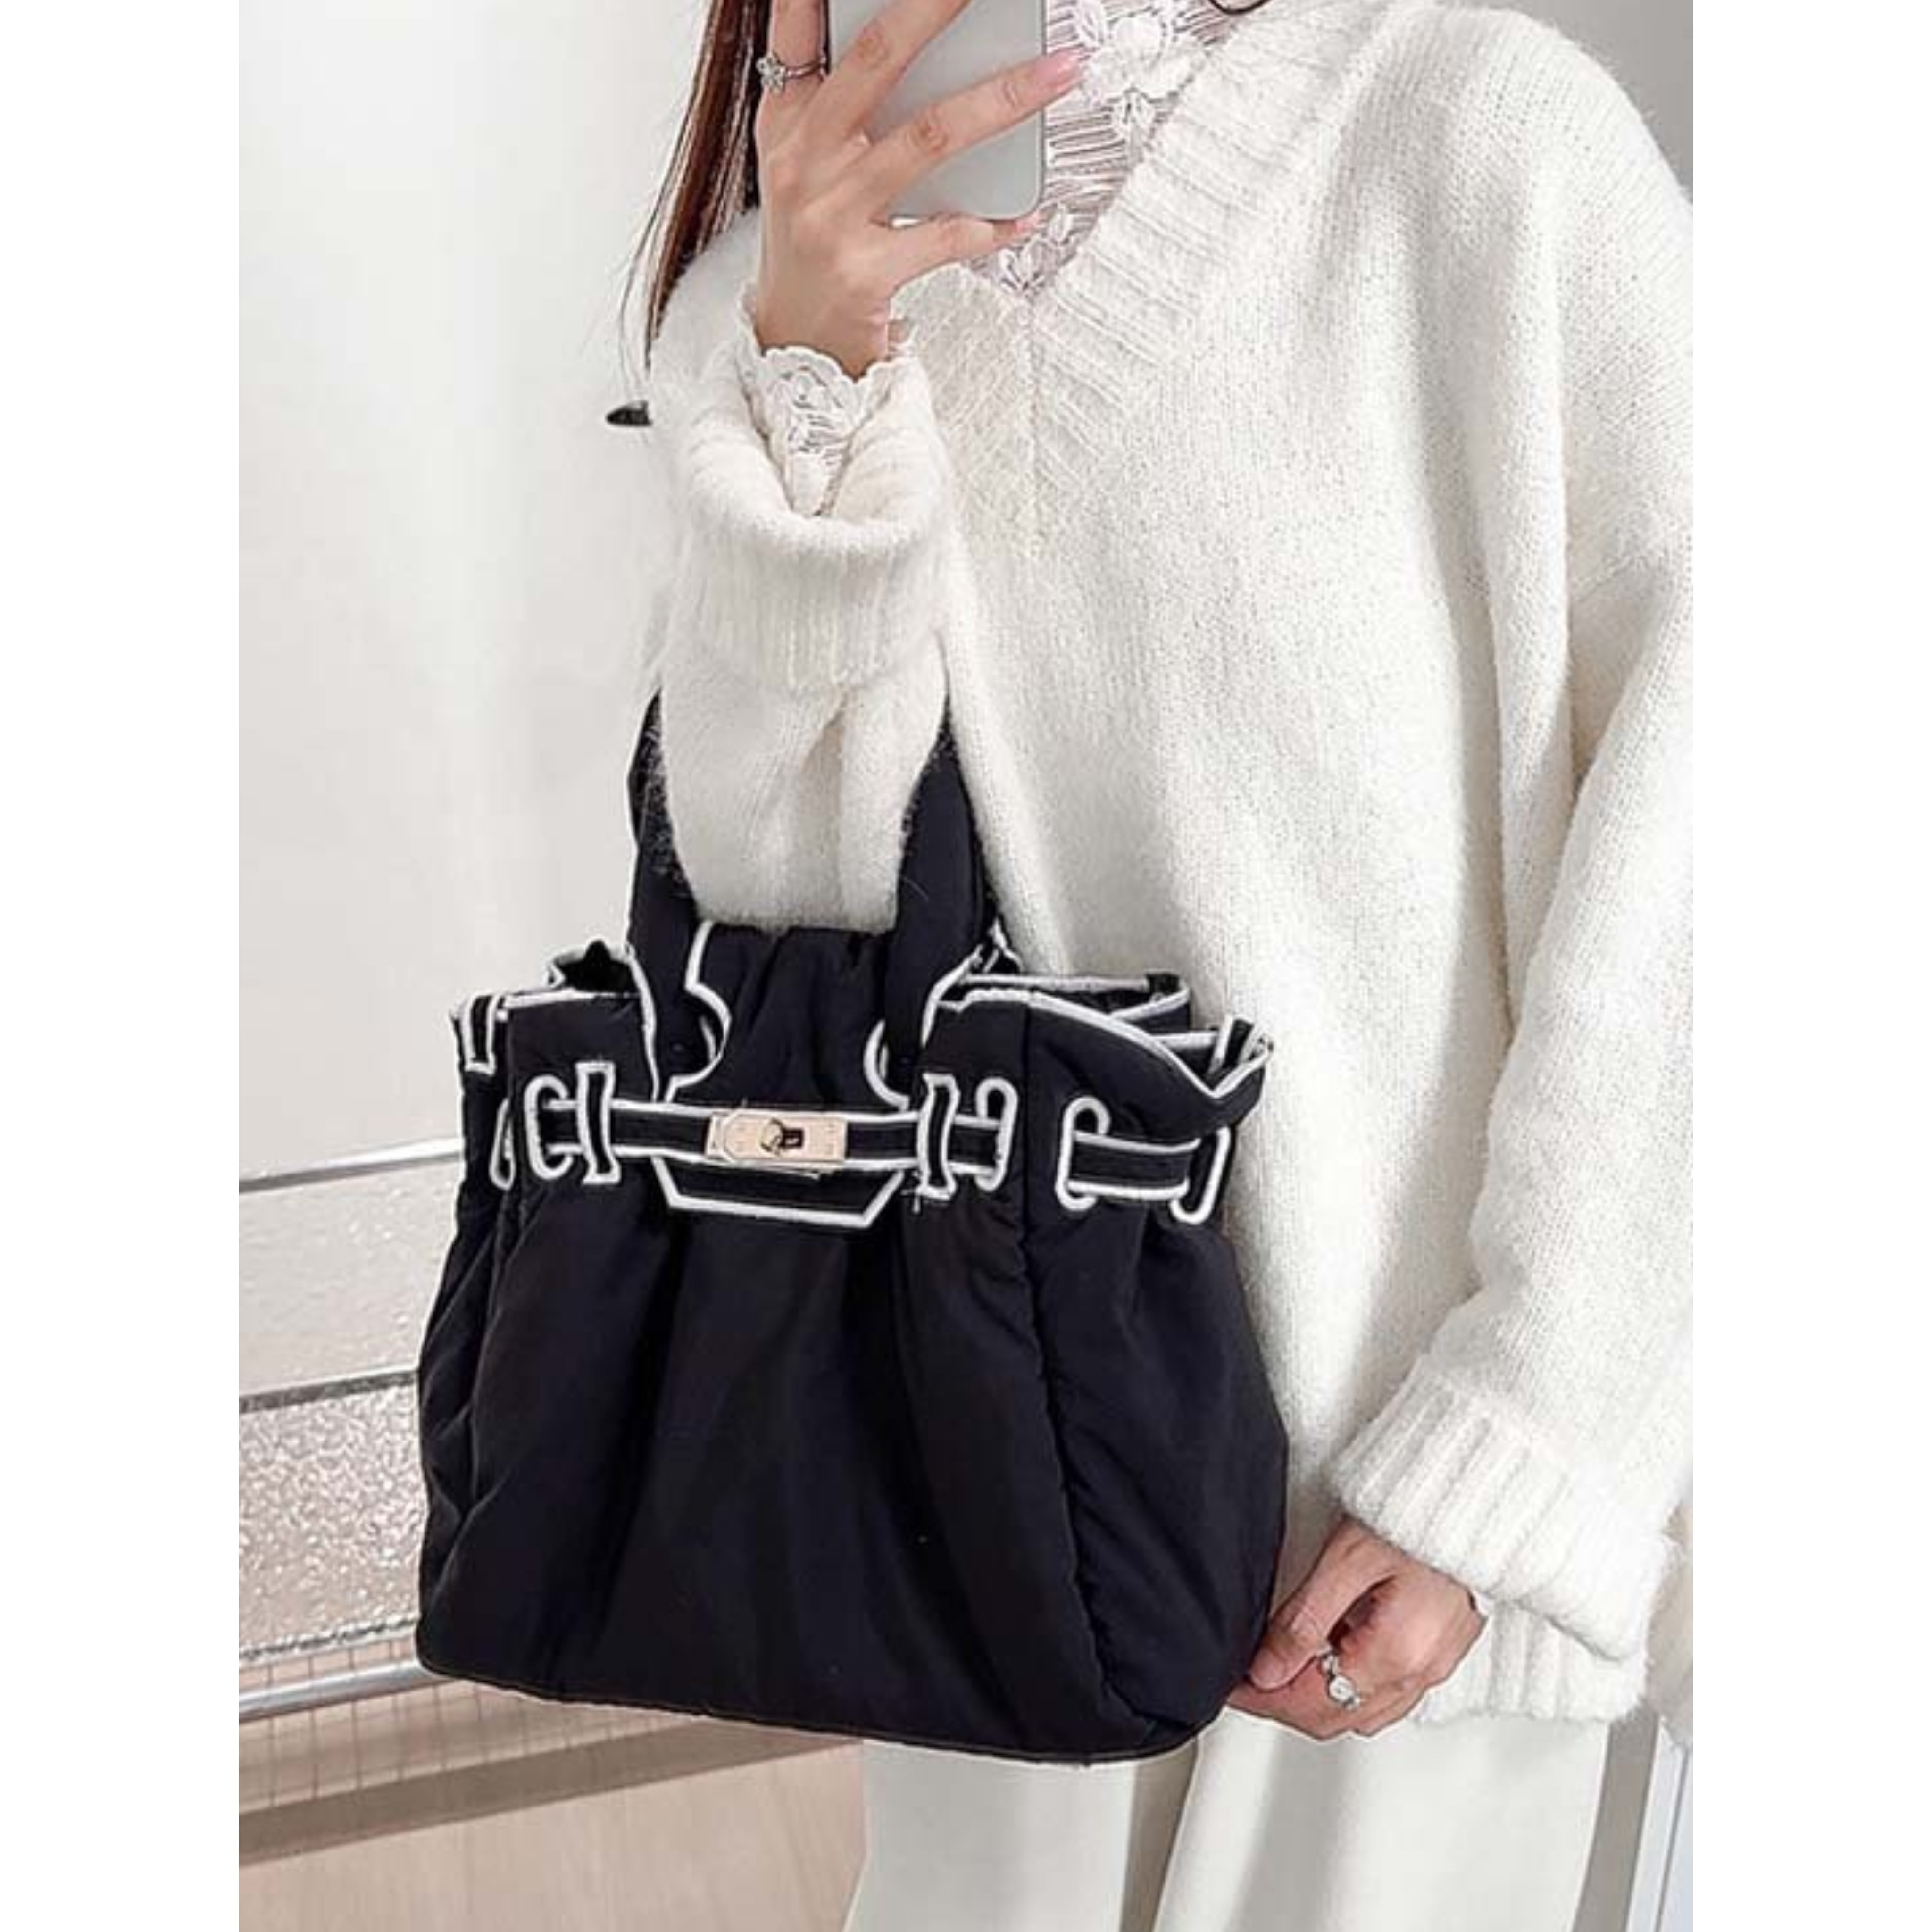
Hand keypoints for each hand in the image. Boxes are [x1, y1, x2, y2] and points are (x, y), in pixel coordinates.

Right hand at [752, 0, 1084, 374]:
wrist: (796, 344)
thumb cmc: (816, 245)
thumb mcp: (807, 165)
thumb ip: (842, 102)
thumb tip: (920, 44)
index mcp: (787, 122)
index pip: (797, 34)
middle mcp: (803, 160)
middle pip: (878, 61)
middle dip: (937, 9)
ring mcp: (832, 216)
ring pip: (930, 137)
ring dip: (1003, 100)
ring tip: (1057, 74)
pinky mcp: (863, 271)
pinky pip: (945, 236)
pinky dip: (992, 224)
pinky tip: (1024, 213)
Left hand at [1227, 1516, 1486, 1739]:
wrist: (1471, 1498)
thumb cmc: (1416, 1515)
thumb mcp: (1346, 1559)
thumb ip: (1304, 1621)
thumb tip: (1266, 1670)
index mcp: (1397, 1654)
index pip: (1313, 1705)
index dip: (1263, 1700)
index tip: (1232, 1686)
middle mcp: (1421, 1672)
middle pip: (1336, 1718)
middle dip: (1284, 1704)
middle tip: (1247, 1678)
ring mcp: (1435, 1667)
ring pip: (1362, 1712)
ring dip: (1316, 1698)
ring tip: (1280, 1663)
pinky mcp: (1441, 1652)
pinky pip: (1387, 1694)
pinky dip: (1349, 1685)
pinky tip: (1329, 1654)